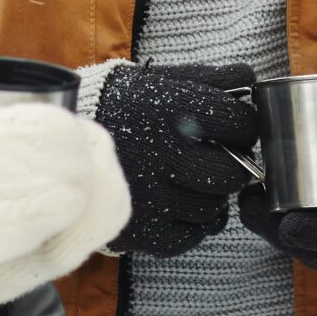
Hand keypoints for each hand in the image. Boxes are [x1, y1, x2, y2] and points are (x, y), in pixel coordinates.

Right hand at [87, 60, 259, 255]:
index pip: (239, 124)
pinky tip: (181, 203)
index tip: (234, 127)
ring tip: (192, 179)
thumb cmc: (125, 104)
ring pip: (213, 208)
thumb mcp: (164, 79)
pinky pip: (191, 236)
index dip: (242, 126)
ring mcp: (153, 197)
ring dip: (211, 195)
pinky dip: (194, 223)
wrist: (65, 138)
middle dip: (233, 165)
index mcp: (173, 110)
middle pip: (231, 173)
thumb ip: (212, 79)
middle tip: (219, 158)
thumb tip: (252, 82)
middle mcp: (164, 154)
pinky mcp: (142, 229)